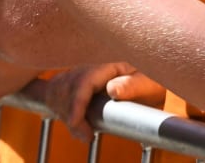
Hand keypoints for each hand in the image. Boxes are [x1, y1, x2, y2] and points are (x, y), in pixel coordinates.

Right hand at [27, 62, 145, 142]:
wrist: (144, 87)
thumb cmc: (147, 86)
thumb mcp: (147, 86)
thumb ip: (132, 86)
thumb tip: (113, 90)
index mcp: (107, 68)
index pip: (83, 81)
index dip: (76, 101)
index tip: (74, 121)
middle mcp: (88, 69)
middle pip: (68, 89)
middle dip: (71, 114)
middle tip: (85, 136)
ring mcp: (77, 76)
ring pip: (59, 93)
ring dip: (65, 115)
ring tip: (82, 133)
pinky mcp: (71, 86)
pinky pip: (56, 96)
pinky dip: (62, 112)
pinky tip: (75, 125)